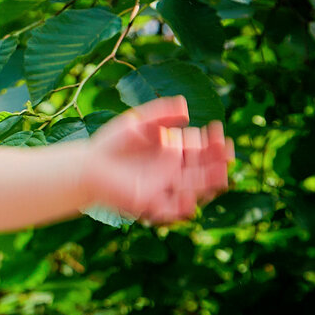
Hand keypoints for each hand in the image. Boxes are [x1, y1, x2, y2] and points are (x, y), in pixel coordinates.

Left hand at [83, 96, 232, 224]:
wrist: (88, 166)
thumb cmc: (112, 144)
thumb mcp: (138, 123)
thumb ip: (160, 113)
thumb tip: (185, 107)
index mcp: (172, 153)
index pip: (199, 148)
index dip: (210, 141)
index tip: (216, 129)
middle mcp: (172, 172)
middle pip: (201, 168)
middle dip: (216, 160)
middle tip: (227, 150)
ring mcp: (163, 188)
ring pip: (193, 187)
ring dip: (209, 181)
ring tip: (223, 172)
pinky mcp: (150, 202)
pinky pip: (171, 208)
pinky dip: (182, 206)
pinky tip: (190, 197)